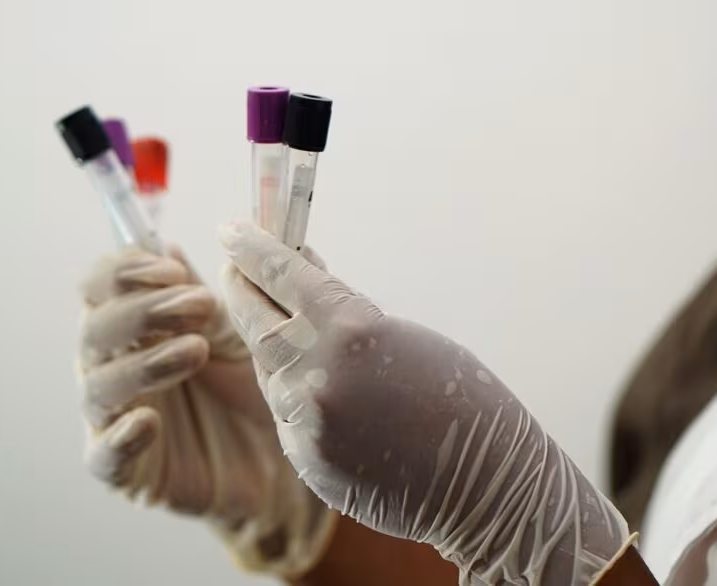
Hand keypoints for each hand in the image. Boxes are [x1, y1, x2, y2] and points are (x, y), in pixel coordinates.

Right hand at [78, 246, 335, 575]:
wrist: (287, 455)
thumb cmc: (254, 383)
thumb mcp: (238, 326)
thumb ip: (204, 288)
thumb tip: (167, 246)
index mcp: (135, 322)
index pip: (99, 285)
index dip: (126, 271)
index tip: (174, 270)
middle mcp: (115, 365)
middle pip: (94, 328)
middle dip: (143, 311)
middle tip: (198, 305)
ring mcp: (116, 417)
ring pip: (97, 386)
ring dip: (143, 363)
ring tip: (197, 352)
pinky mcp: (128, 469)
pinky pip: (102, 457)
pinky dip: (119, 438)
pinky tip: (149, 422)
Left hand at [219, 222, 632, 585]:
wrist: (484, 486)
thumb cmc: (461, 400)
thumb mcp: (403, 339)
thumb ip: (345, 313)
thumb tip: (303, 278)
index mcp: (353, 329)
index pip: (282, 274)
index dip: (252, 249)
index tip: (232, 230)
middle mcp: (319, 372)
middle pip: (255, 319)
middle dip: (240, 289)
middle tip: (231, 269)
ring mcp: (307, 420)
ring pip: (268, 368)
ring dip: (270, 344)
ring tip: (281, 324)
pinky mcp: (304, 458)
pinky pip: (285, 413)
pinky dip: (292, 393)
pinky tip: (315, 386)